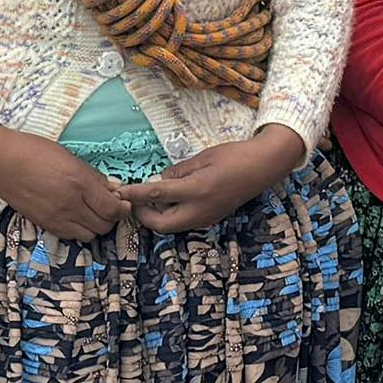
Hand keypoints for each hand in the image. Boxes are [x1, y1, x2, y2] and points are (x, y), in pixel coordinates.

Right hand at [0, 126, 128, 243]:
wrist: (0, 161)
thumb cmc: (34, 151)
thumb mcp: (69, 156)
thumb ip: (93, 176)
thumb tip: (115, 188)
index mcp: (78, 181)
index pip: (112, 208)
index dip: (123, 208)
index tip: (124, 202)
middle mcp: (70, 203)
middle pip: (104, 224)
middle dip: (111, 217)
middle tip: (108, 205)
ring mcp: (56, 217)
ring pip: (90, 234)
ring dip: (96, 225)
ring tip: (91, 211)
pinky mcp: (45, 224)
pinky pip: (72, 236)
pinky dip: (79, 229)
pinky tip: (76, 216)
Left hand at [123, 125, 307, 234]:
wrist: (263, 167)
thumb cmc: (234, 156)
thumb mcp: (202, 157)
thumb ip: (178, 171)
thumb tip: (160, 180)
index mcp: (196, 190)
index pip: (157, 195)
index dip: (134, 195)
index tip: (119, 193)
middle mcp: (200, 210)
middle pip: (161, 225)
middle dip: (143, 215)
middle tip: (134, 200)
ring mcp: (206, 218)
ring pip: (171, 226)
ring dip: (156, 217)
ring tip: (148, 200)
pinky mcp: (211, 219)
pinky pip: (183, 222)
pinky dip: (170, 215)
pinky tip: (168, 200)